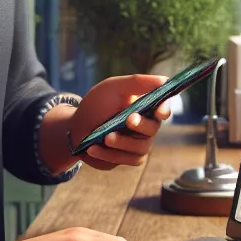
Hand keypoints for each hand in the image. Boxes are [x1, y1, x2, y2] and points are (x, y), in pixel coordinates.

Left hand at [40, 74, 171, 173]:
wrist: (76, 128)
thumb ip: (137, 82)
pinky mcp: (127, 158)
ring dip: (123, 142)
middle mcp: (145, 125)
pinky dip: (109, 154)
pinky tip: (93, 148)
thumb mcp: (113, 87)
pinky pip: (127, 160)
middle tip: (128, 120)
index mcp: (145, 106)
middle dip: (141, 125)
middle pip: (153, 129)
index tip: (160, 111)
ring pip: (141, 148)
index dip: (165, 109)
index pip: (163, 107)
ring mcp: (137, 144)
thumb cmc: (97, 105)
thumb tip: (164, 79)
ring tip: (105, 137)